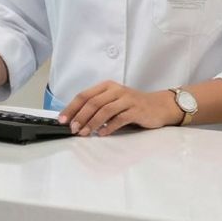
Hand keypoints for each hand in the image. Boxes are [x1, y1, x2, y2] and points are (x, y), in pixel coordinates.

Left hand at [58, 81, 182, 136]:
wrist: (159, 106)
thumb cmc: (132, 106)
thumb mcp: (113, 102)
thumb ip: (97, 107)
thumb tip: (76, 120)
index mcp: (106, 86)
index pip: (84, 95)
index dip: (71, 108)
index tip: (62, 120)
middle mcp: (115, 90)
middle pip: (92, 102)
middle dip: (80, 116)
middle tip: (73, 128)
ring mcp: (127, 99)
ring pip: (104, 110)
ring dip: (92, 123)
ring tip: (84, 133)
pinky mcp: (136, 110)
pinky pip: (119, 118)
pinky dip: (109, 127)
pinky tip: (102, 134)